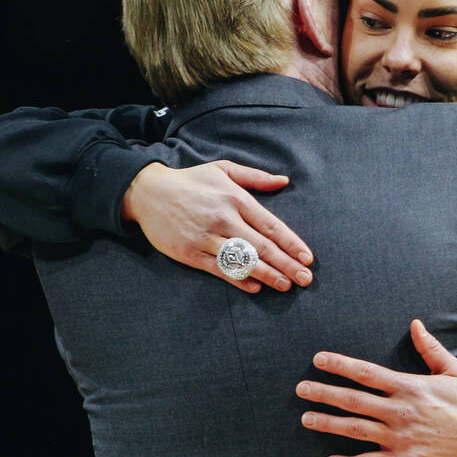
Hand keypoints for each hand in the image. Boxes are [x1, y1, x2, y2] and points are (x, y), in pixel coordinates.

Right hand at [121, 161, 313, 292]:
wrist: (148, 192)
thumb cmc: (190, 181)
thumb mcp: (223, 169)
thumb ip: (255, 177)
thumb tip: (284, 181)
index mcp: (235, 198)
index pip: (271, 225)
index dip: (291, 243)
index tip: (308, 258)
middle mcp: (224, 219)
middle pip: (262, 247)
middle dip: (287, 264)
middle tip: (305, 279)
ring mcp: (207, 238)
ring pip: (243, 261)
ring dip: (267, 275)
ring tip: (286, 286)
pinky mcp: (191, 253)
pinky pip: (219, 270)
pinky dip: (238, 279)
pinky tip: (255, 287)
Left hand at [296, 319, 456, 456]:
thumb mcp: (455, 372)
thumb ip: (431, 349)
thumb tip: (415, 324)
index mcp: (408, 387)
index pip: (366, 373)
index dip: (340, 365)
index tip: (319, 359)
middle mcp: (399, 411)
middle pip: (353, 400)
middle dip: (324, 393)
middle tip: (301, 389)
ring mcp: (399, 437)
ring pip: (355, 430)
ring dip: (328, 424)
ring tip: (306, 419)